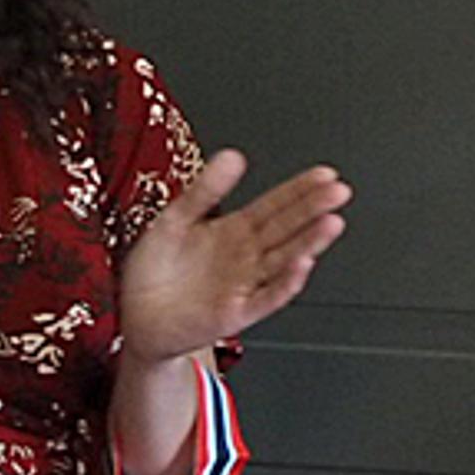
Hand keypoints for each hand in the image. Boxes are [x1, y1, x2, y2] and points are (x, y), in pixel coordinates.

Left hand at [119, 152, 353, 364]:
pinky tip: (301, 264)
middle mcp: (247, 256)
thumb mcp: (174, 218)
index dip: (300, 189)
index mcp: (235, 231)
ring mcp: (246, 283)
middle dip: (314, 209)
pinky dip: (285, 283)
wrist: (136, 318)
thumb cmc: (155, 272)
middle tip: (338, 192)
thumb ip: (205, 190)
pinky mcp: (238, 312)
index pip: (275, 205)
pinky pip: (267, 297)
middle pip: (287, 228)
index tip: (324, 175)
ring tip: (331, 222)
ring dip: (310, 242)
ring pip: (285, 259)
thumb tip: (233, 156)